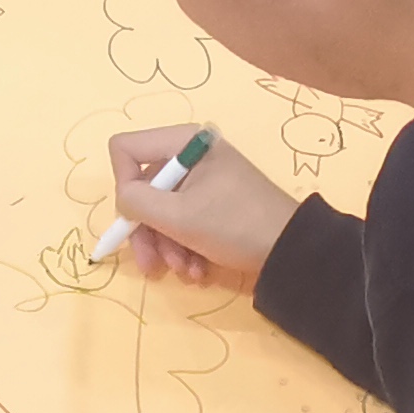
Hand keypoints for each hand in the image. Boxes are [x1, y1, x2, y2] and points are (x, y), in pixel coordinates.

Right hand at [106, 126, 300, 286]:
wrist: (291, 251)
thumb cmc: (235, 225)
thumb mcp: (179, 217)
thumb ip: (137, 202)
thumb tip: (122, 199)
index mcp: (184, 142)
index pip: (125, 149)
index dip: (122, 184)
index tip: (135, 218)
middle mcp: (191, 155)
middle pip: (142, 187)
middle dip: (146, 230)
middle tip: (152, 264)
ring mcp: (203, 180)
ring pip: (161, 211)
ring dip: (167, 246)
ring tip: (186, 271)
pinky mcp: (213, 204)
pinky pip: (182, 221)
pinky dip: (185, 248)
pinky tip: (199, 270)